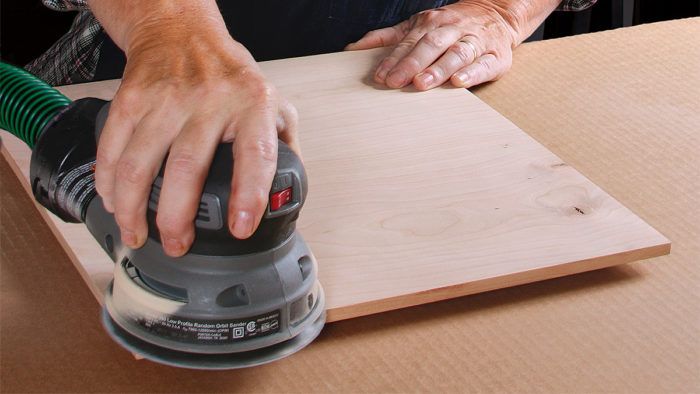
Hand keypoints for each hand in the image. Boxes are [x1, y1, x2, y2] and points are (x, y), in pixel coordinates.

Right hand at [94, 10, 298, 256]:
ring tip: (138, 234)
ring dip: (133, 209)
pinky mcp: (131, 99)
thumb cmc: (232, 77)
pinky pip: (112, 148)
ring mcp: (166, 99)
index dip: (248, 196)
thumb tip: (289, 197)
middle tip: (178, 245)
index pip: (255, 155)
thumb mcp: (275, 104)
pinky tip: (113, 203)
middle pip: (186, 168)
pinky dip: (108, 183)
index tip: (240, 228)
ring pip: (140, 164)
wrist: (183, 34)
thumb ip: (285, 148)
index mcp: (253, 106)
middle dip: (177, 218)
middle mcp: (210, 101)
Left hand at [346, 0, 536, 89]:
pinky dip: (472, 73)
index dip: (394, 59)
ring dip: (438, 69)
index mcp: (432, 22)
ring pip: (456, 53)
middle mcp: (453, 29)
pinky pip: (483, 64)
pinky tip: (458, 82)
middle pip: (431, 45)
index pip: (409, 42)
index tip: (379, 76)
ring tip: (421, 83)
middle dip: (411, 64)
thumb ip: (388, 38)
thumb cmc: (451, 25)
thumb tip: (353, 48)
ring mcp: (475, 42)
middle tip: (395, 82)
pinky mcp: (495, 57)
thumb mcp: (419, 25)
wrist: (498, 14)